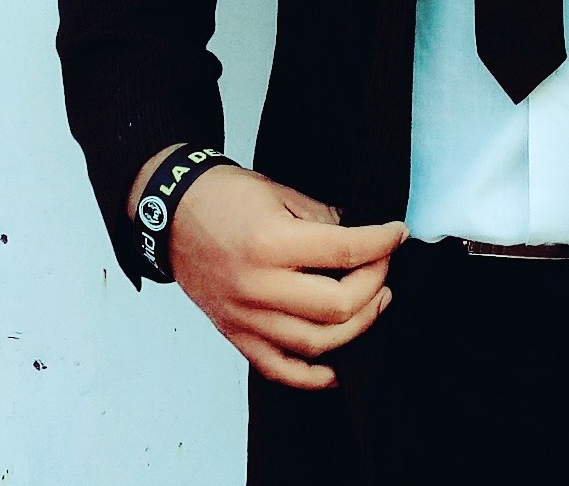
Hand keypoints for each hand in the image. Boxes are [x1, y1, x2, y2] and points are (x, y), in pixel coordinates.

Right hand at [130, 146, 407, 389]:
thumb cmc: (223, 197)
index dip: (380, 243)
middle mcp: (257, 286)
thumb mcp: (278, 192)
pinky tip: (338, 366)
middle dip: (374, 286)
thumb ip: (322, 217)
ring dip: (357, 327)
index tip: (397, 234)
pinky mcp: (235, 335)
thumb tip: (361, 239)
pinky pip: (279, 369)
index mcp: (270, 243)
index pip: (343, 250)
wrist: (172, 215)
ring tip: (375, 303)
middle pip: (336, 306)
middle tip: (384, 267)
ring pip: (315, 343)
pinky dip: (312, 376)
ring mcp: (245, 317)